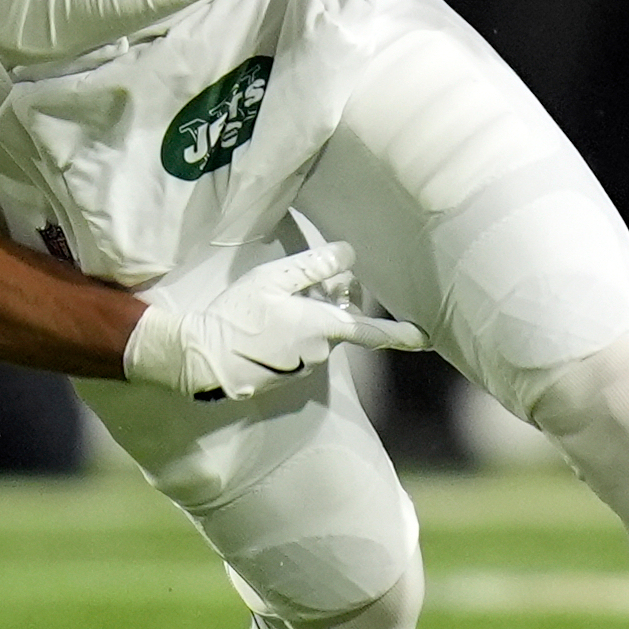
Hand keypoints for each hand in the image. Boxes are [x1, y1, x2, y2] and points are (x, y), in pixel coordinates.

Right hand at [123, 238, 424, 401]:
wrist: (202, 357)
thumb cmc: (238, 314)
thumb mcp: (272, 280)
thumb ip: (314, 267)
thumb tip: (349, 254)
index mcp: (323, 328)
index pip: (370, 331)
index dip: (400, 333)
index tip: (426, 337)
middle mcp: (320, 352)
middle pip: (341, 323)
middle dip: (336, 300)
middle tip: (317, 278)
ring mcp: (302, 366)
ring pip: (320, 334)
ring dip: (312, 315)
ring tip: (280, 301)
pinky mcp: (285, 375)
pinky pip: (302, 348)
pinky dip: (295, 331)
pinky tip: (267, 321)